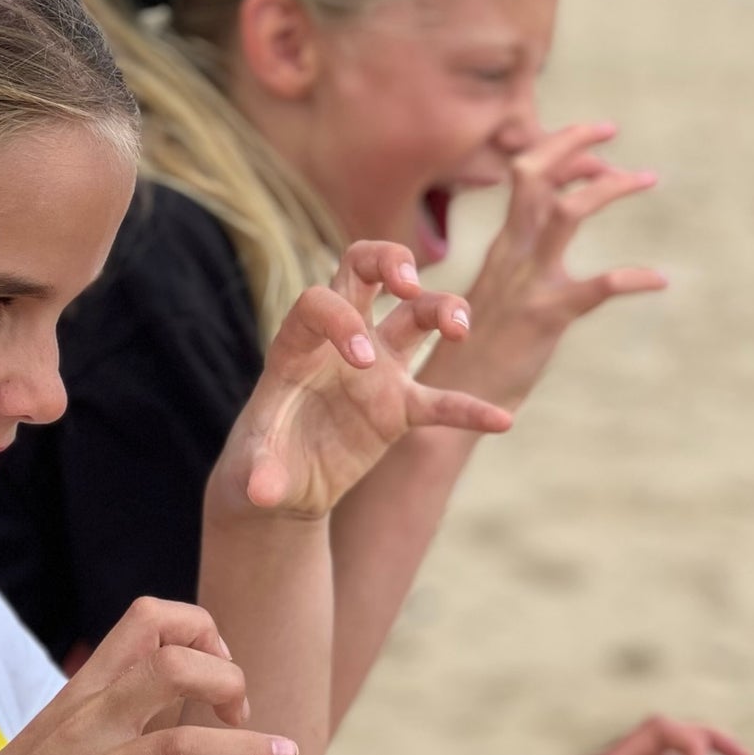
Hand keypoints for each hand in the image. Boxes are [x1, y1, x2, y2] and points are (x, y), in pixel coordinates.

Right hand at [0, 598, 299, 754]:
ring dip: (244, 751)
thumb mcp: (72, 735)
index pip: (149, 619)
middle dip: (225, 677)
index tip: (218, 666)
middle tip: (242, 711)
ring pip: (182, 750)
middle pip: (171, 669)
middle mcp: (96, 724)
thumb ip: (136, 735)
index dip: (200, 629)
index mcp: (89, 689)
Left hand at [217, 240, 512, 517]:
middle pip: (364, 270)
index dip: (342, 320)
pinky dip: (470, 409)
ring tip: (460, 332)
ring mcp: (376, 368)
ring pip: (416, 316)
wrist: (284, 482)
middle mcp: (339, 343)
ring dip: (443, 310)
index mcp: (298, 346)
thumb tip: (263, 493)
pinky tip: (500, 421)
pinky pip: (442, 400)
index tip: (361, 359)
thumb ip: (259, 475)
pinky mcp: (399, 404)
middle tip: (410, 284)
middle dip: (391, 261)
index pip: (319, 303)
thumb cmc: (262, 460)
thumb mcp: (253, 469)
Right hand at [420, 122, 665, 411]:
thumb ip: (516, 268)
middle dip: (574, 143)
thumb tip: (542, 249)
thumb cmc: (473, 355)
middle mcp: (511, 255)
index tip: (596, 149)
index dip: (559, 152)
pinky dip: (633, 276)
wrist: (450, 401)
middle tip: (611, 131)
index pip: (525, 179)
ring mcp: (528, 283)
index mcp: (502, 250)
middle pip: (536, 176)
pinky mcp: (546, 317)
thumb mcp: (494, 297)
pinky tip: (658, 280)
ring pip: (565, 212)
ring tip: (645, 177)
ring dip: (608, 187)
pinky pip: (598, 286)